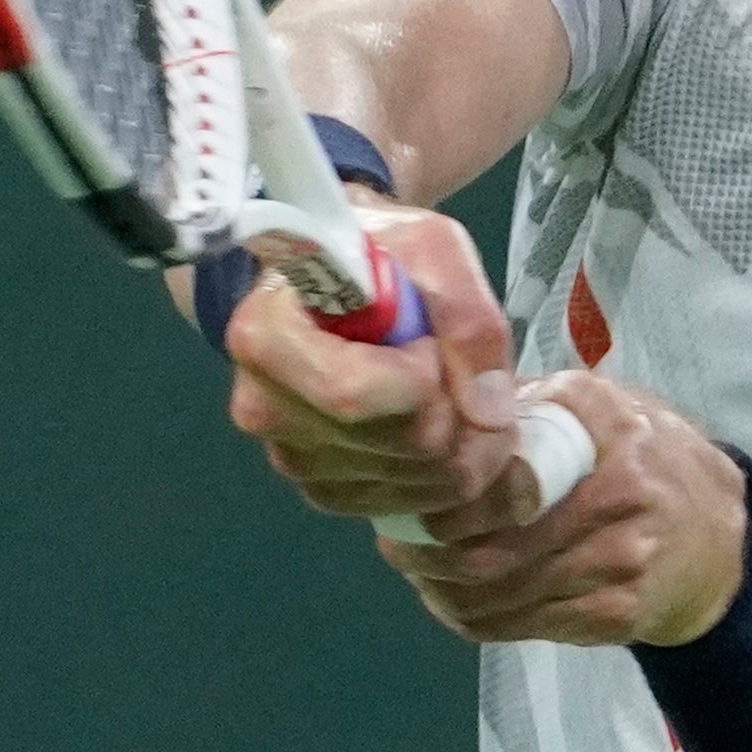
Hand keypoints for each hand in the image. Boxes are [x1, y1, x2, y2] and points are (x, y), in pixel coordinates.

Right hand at [224, 205, 536, 526]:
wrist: (341, 276)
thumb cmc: (376, 252)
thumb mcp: (431, 247)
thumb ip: (467, 316)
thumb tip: (487, 412)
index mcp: (267, 338)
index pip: (356, 396)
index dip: (424, 378)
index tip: (429, 341)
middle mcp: (264, 408)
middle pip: (400, 446)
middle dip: (463, 415)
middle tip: (471, 371)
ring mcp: (291, 457)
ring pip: (416, 483)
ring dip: (465, 445)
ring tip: (459, 390)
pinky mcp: (323, 487)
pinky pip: (408, 503)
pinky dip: (445, 471)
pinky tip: (440, 421)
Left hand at [378, 370, 747, 647]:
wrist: (724, 540)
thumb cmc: (653, 459)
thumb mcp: (610, 405)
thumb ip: (538, 402)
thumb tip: (453, 407)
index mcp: (616, 446)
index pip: (510, 486)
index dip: (449, 500)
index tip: (413, 493)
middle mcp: (621, 511)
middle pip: (495, 553)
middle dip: (429, 554)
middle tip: (394, 540)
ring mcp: (618, 573)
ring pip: (499, 598)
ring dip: (441, 589)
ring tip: (415, 566)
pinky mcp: (610, 621)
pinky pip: (518, 627)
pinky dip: (470, 616)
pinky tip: (450, 595)